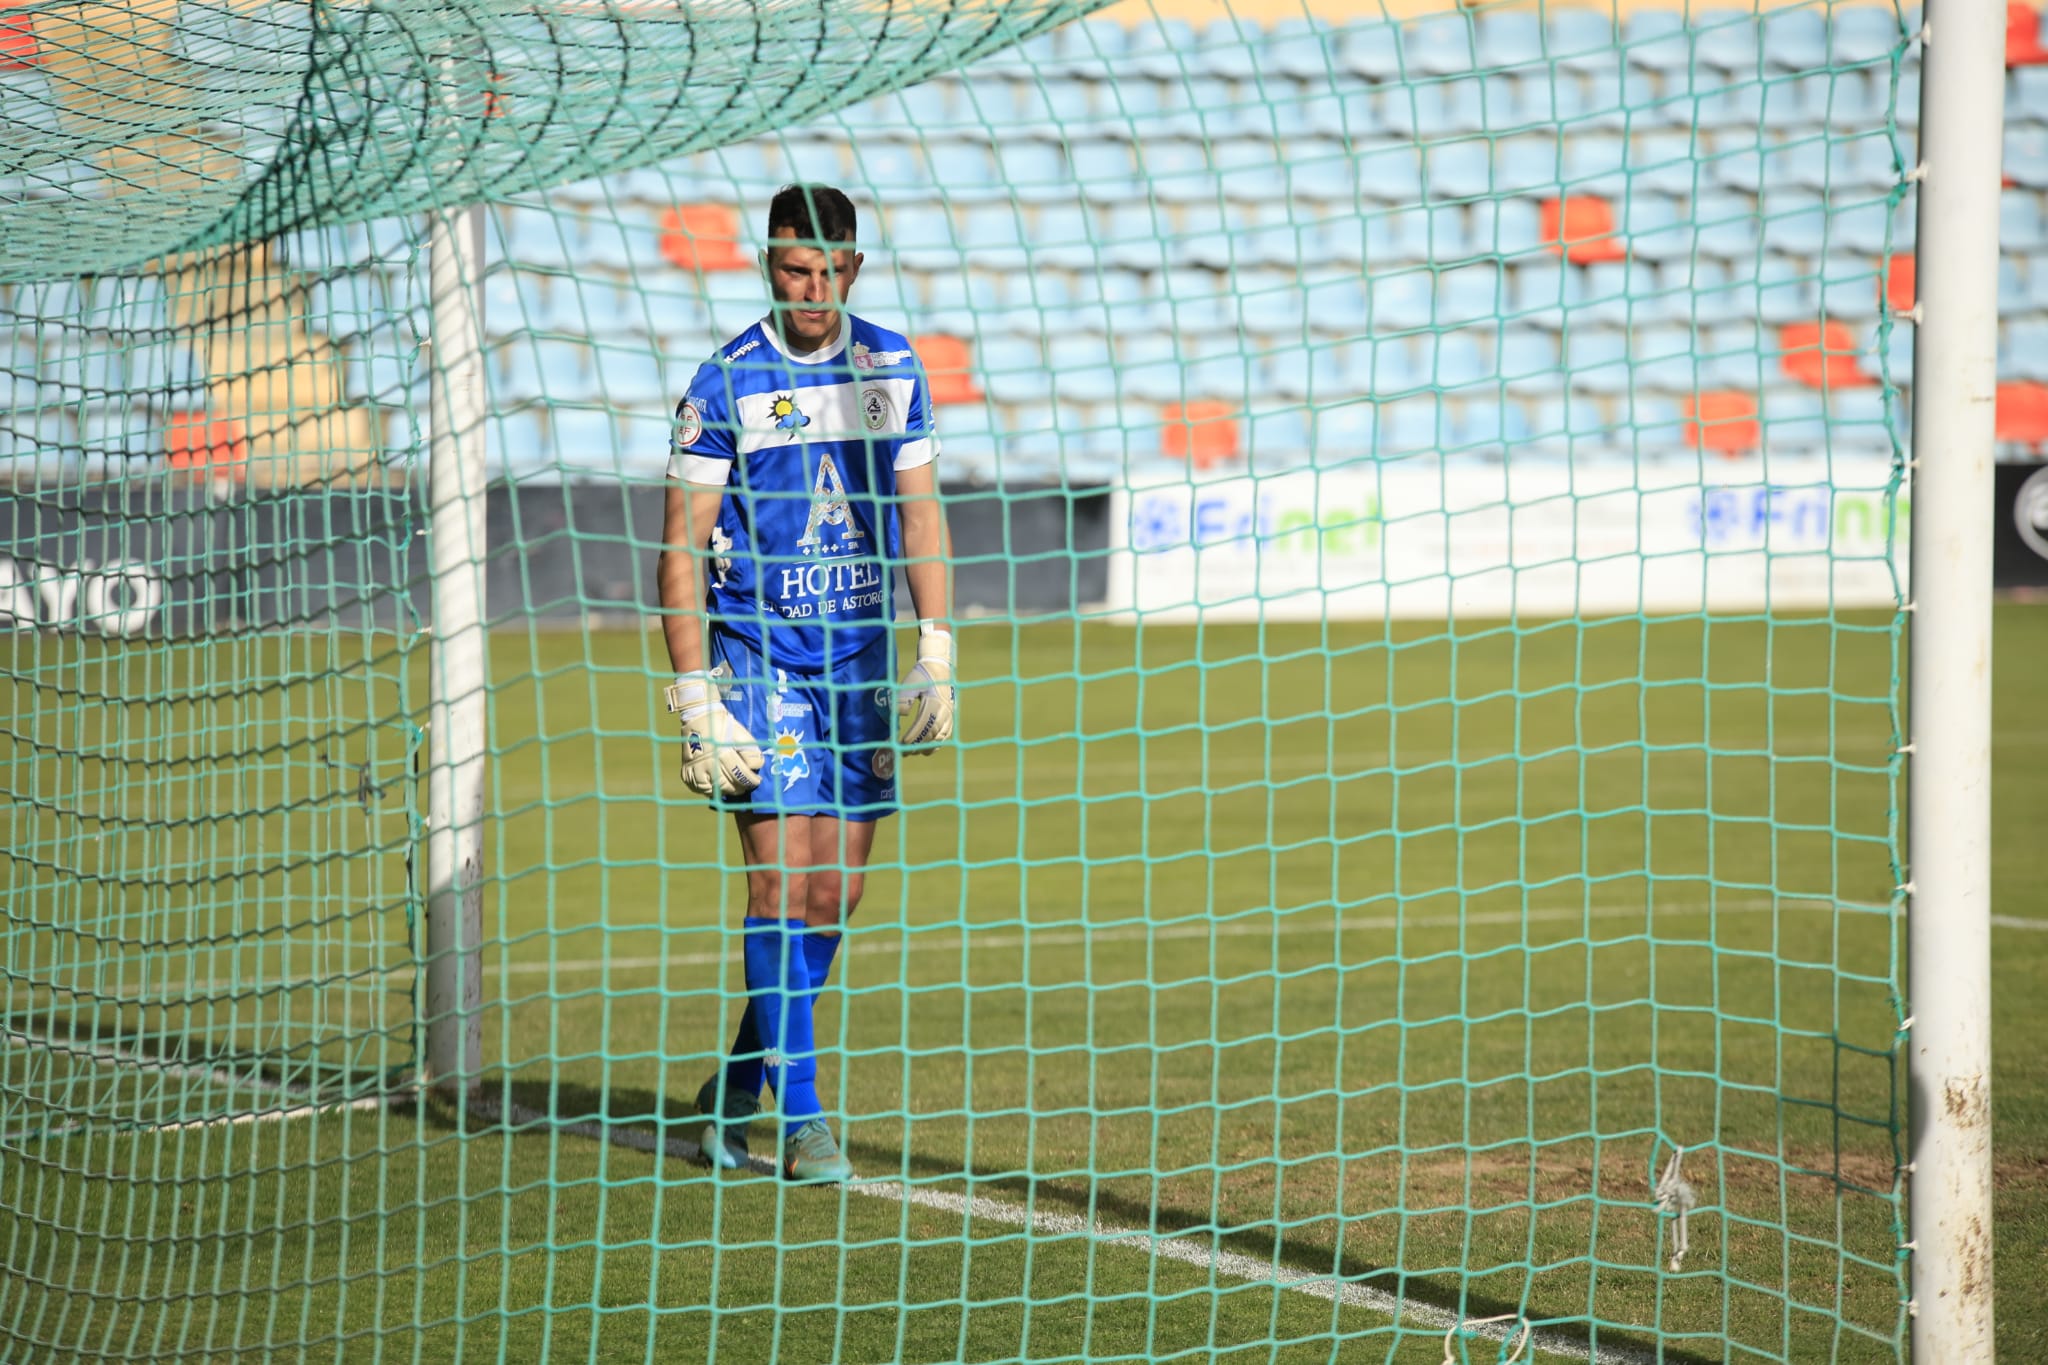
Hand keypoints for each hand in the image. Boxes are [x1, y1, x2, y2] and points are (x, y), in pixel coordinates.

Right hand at [665, 672, 762, 797]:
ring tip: (732, 786)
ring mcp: (694, 770)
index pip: (740, 775)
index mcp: (721, 753)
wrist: (700, 719)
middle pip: (726, 786)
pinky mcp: (686, 773)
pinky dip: (709, 790)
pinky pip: (699, 789)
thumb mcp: (742, 735)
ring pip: (713, 791)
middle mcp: (706, 763)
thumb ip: (751, 753)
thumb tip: (754, 769)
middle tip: (745, 786)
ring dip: (725, 790)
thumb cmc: (724, 727)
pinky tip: (717, 784)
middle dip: (739, 788)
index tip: (756, 781)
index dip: (751, 781)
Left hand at [896, 629, 954, 754]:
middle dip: (917, 745)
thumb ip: (903, 698)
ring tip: (912, 751)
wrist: (939, 668)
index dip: (912, 736)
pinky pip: (945, 736)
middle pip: (931, 734)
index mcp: (934, 702)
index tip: (901, 743)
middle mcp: (944, 711)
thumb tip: (900, 714)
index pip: (923, 725)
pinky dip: (936, 744)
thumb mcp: (909, 682)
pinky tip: (925, 748)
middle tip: (902, 751)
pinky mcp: (950, 718)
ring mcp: (949, 715)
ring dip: (926, 747)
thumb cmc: (921, 676)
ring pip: (940, 738)